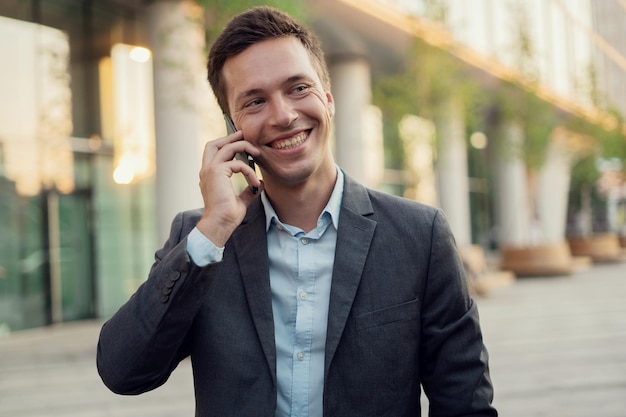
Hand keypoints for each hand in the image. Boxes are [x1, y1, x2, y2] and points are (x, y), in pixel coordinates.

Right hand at [196, 130, 261, 246]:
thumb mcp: (240, 201)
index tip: (241, 142)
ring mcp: (210, 171)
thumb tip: (259, 186)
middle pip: (213, 144)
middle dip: (229, 137)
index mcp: (209, 176)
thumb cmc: (227, 216)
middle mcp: (206, 171)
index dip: (226, 144)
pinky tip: (255, 182)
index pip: (213, 153)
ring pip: (226, 148)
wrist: (219, 224)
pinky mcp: (217, 173)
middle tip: (244, 134)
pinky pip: (237, 164)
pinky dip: (249, 171)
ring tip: (258, 153)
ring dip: (243, 146)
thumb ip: (247, 192)